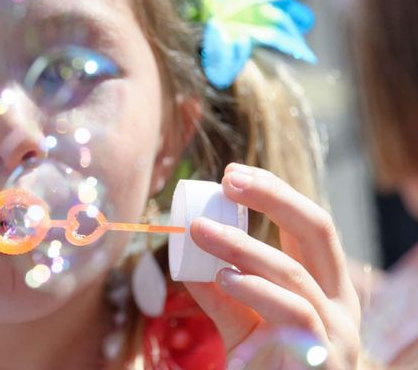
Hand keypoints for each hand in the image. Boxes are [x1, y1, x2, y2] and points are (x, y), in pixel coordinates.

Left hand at [185, 163, 360, 368]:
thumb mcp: (241, 324)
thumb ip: (220, 292)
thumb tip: (185, 256)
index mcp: (325, 285)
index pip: (307, 225)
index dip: (274, 192)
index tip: (231, 173)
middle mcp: (339, 301)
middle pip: (317, 230)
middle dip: (273, 196)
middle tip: (228, 178)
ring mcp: (338, 330)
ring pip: (293, 271)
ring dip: (242, 245)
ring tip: (200, 231)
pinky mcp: (323, 357)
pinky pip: (292, 312)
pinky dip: (255, 289)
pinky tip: (223, 278)